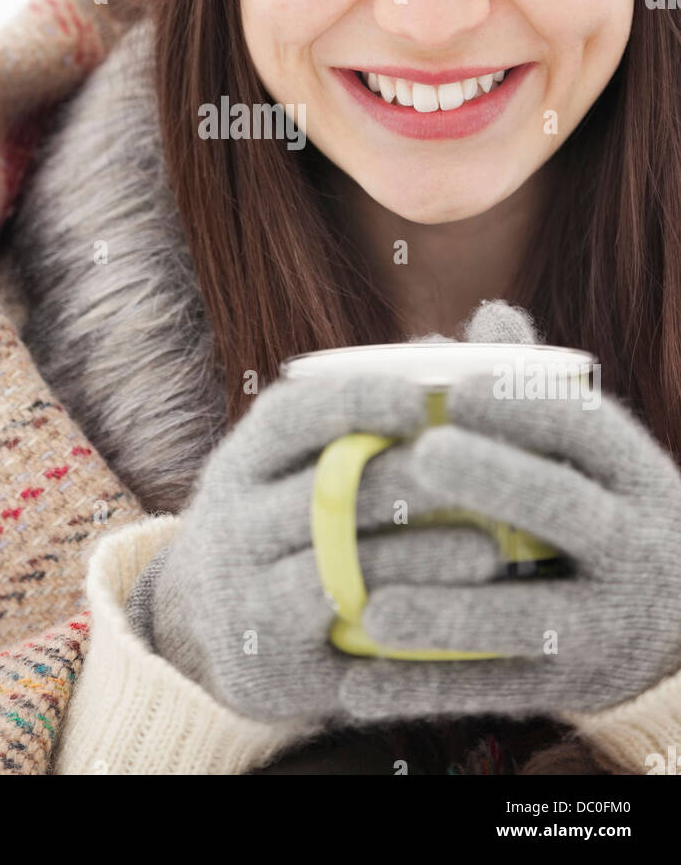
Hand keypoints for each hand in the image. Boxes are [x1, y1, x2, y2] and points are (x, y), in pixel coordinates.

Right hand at [132, 369, 506, 726]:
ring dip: (417, 559)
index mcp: (247, 458)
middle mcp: (231, 519)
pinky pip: (338, 650)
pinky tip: (456, 626)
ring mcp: (241, 595)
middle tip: (484, 473)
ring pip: (334, 569)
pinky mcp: (266, 667)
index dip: (356, 401)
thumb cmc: (296, 517)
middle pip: (320, 491)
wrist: (215, 628)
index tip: (423, 396)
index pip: (292, 415)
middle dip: (405, 479)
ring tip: (489, 551)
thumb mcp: (316, 457)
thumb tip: (497, 323)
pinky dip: (401, 631)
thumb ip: (400, 399)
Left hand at [337, 372, 680, 722]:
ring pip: (528, 618)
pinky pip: (492, 691)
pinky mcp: (571, 688)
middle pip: (565, 510)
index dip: (524, 404)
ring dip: (449, 611)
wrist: (677, 622)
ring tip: (373, 603)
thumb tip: (489, 314)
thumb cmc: (600, 509)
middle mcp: (633, 547)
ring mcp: (606, 625)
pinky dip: (422, 688)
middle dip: (497, 480)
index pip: (586, 428)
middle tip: (422, 456)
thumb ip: (537, 389)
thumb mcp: (590, 455)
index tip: (459, 388)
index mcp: (633, 476)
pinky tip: (356, 682)